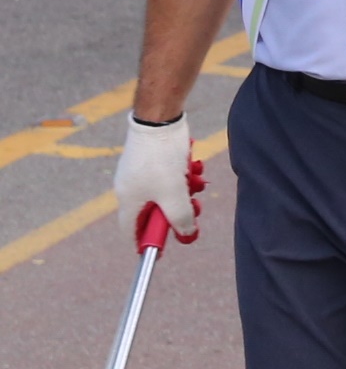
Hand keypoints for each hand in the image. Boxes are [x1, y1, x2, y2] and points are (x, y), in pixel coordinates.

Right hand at [115, 115, 202, 241]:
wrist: (160, 119)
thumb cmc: (161, 158)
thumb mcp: (174, 195)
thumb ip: (180, 218)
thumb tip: (186, 235)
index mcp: (128, 199)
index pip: (130, 229)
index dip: (146, 241)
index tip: (163, 248)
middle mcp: (130, 187)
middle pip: (154, 212)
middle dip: (177, 211)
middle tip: (194, 206)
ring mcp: (141, 172)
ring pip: (166, 194)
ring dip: (184, 192)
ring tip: (195, 182)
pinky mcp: (153, 160)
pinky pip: (170, 177)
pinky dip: (183, 176)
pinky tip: (192, 168)